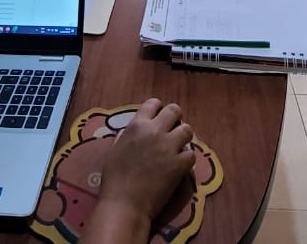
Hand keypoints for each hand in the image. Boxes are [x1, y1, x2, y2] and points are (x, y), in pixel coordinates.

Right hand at [92, 99, 194, 235]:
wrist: (125, 203)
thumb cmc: (114, 179)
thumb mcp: (115, 149)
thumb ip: (128, 135)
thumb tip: (135, 130)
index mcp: (137, 125)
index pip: (153, 103)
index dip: (158, 110)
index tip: (159, 118)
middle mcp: (155, 131)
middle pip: (175, 111)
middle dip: (175, 119)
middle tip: (172, 131)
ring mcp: (169, 147)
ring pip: (188, 129)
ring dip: (183, 138)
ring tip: (177, 149)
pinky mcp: (180, 164)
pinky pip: (191, 154)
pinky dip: (187, 159)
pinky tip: (180, 166)